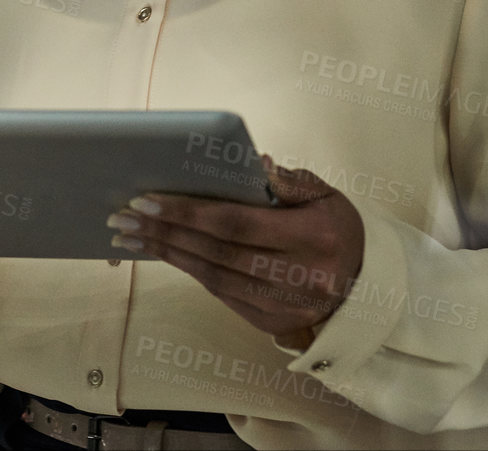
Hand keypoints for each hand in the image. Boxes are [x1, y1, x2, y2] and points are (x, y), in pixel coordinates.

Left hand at [107, 157, 364, 341]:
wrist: (364, 282)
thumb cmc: (334, 226)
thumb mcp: (322, 193)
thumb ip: (287, 180)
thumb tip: (254, 165)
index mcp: (313, 237)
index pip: (237, 223)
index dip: (188, 212)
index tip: (147, 199)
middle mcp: (300, 277)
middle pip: (217, 252)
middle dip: (165, 231)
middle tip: (124, 216)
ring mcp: (286, 306)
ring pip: (213, 276)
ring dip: (168, 253)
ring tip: (132, 234)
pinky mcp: (272, 323)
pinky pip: (221, 293)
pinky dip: (189, 270)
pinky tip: (165, 252)